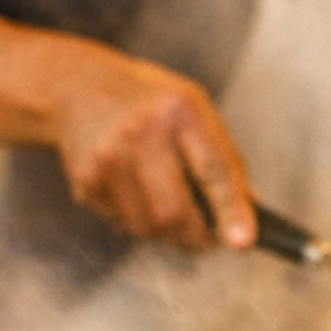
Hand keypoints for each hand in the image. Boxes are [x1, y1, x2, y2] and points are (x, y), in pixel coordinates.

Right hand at [54, 52, 255, 250]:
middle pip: (173, 212)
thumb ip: (224, 159)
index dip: (230, 209)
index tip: (242, 242)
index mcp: (179, 111)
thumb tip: (249, 213)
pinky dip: (140, 221)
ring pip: (148, 227)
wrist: (81, 87)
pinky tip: (138, 194)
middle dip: (198, 237)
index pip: (212, 169)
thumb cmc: (151, 102)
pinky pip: (123, 224)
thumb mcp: (196, 111)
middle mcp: (140, 133)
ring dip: (168, 232)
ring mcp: (108, 159)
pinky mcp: (87, 181)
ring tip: (170, 207)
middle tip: (210, 239)